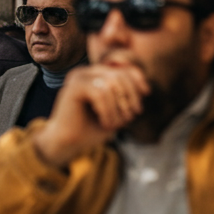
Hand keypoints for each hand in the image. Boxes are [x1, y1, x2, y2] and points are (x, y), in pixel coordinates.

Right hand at [32, 62, 149, 167]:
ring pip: (111, 84)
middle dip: (130, 97)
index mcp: (95, 75)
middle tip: (129, 118)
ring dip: (118, 108)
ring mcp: (78, 77)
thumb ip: (127, 99)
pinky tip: (105, 123)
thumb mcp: (115, 113)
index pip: (123, 69)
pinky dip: (108, 111)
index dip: (137, 80)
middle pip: (119, 75)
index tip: (144, 98)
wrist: (68, 143)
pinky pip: (100, 93)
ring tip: (115, 125)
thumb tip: (145, 89)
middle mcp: (86, 72)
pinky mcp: (73, 87)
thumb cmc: (91, 129)